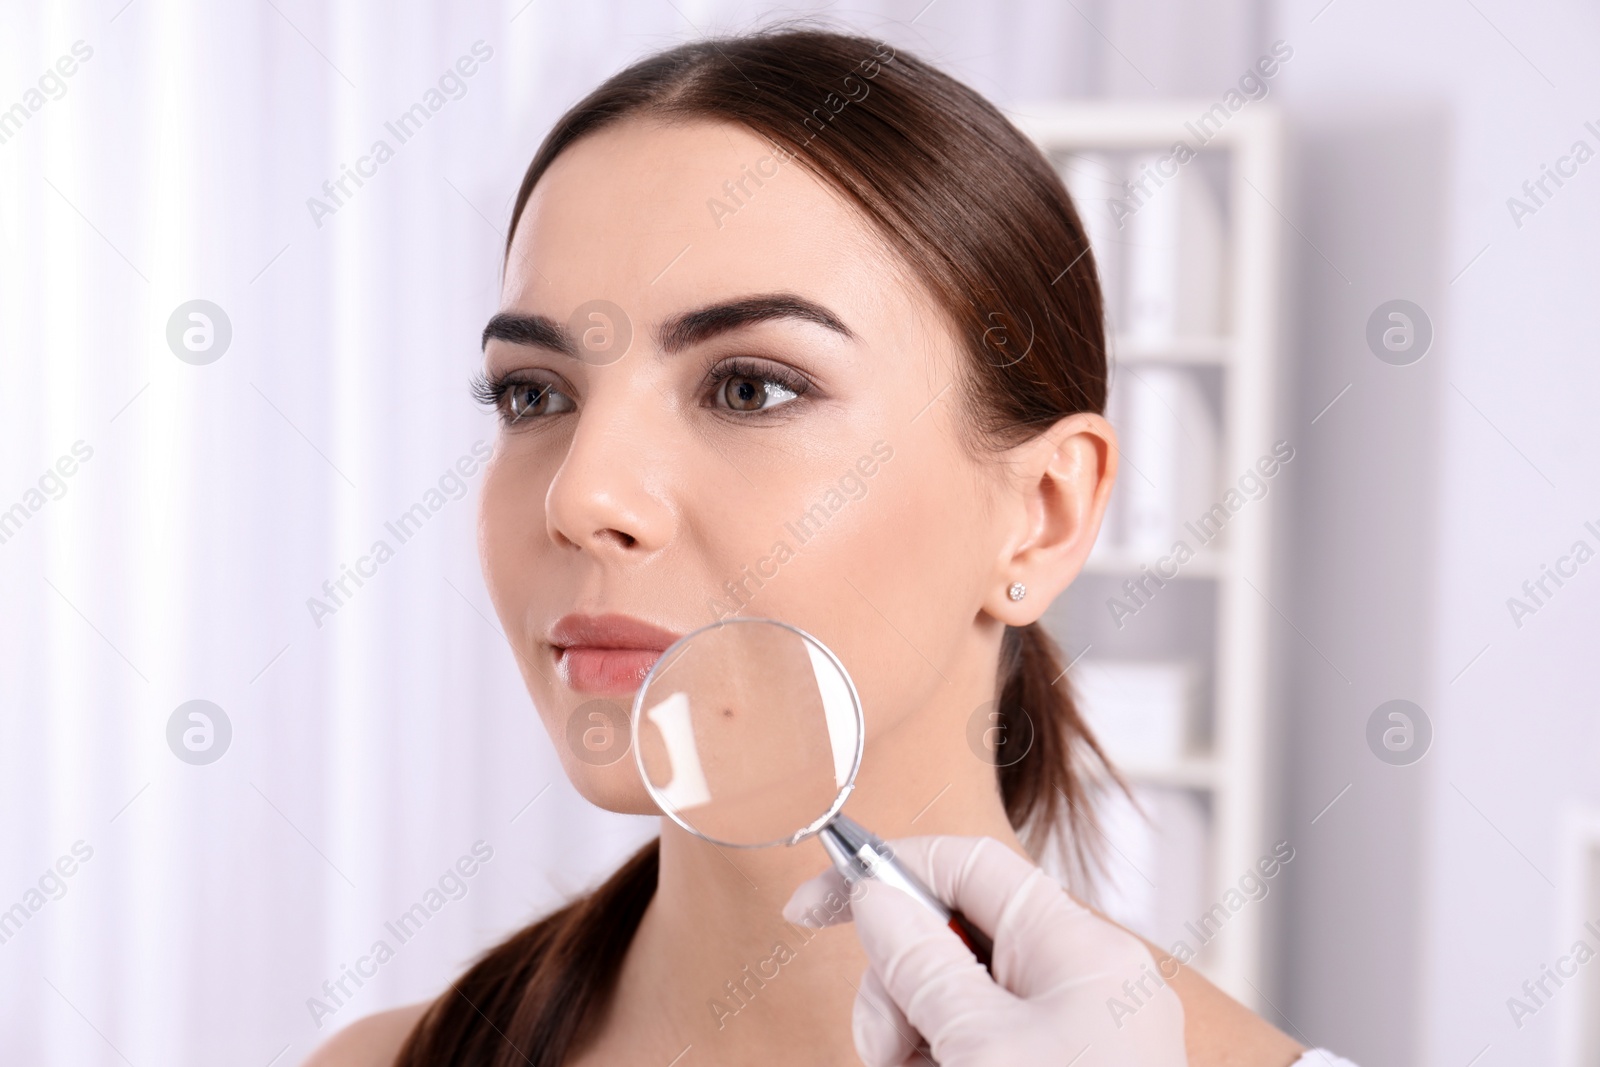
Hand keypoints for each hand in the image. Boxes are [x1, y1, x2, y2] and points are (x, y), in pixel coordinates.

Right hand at [783, 835, 1186, 1066]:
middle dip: (899, 987)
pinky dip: (946, 1061)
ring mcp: (1081, 1031)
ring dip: (915, 1037)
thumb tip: (875, 899)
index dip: (887, 871)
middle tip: (883, 1053)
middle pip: (956, 937)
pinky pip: (985, 1042)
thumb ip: (922, 965)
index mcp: (1079, 950)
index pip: (970, 866)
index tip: (813, 908)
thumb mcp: (979, 1050)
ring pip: (961, 999)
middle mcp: (1086, 980)